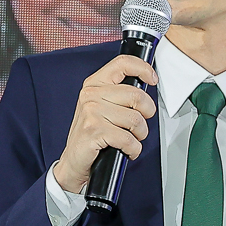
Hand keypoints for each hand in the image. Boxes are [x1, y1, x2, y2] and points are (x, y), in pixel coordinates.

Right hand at [51, 54, 158, 195]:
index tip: (152, 79)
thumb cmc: (90, 135)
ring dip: (140, 135)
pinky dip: (134, 149)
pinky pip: (129, 139)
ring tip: (132, 139)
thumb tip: (145, 85)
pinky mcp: (94, 131)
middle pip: (137, 95)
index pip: (122, 64)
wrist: (73, 161)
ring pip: (136, 120)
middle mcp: (91, 95)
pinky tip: (127, 150)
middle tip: (140, 124)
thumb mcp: (100, 108)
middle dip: (147, 114)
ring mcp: (91, 113)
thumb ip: (118, 94)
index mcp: (94, 84)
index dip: (142, 68)